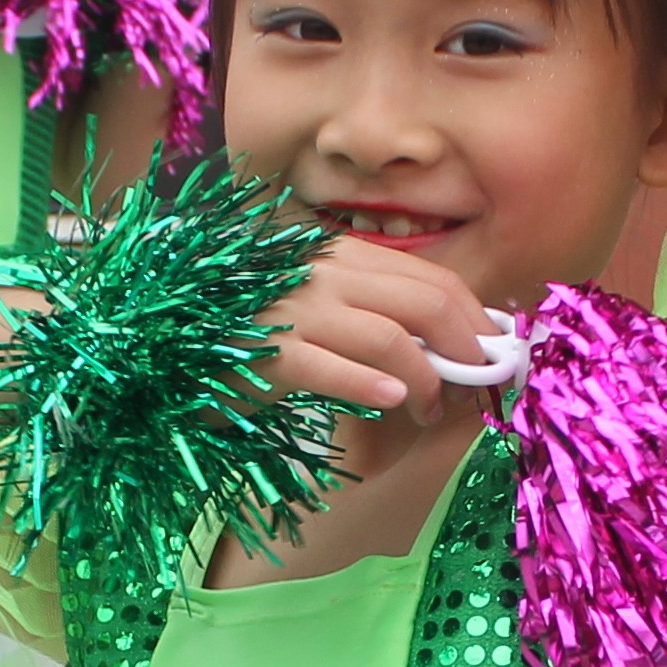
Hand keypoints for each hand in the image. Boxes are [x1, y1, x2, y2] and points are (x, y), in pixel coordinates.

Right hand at [257, 236, 507, 423]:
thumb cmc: (252, 326)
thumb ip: (372, 310)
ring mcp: (295, 309)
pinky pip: (327, 365)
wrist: (170, 334)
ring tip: (432, 409)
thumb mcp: (317, 304)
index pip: (434, 279)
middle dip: (466, 349)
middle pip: (426, 304)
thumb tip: (444, 342)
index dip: (475, 318)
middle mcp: (325, 274)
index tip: (495, 354)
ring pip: (390, 336)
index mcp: (342, 257)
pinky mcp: (267, 351)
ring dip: (428, 379)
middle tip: (478, 387)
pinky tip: (394, 398)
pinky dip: (367, 382)